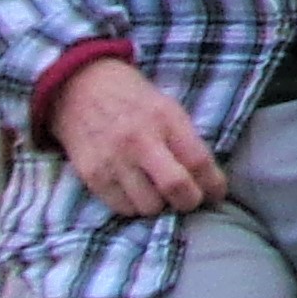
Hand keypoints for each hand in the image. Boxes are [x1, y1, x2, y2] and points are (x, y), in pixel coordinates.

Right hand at [45, 56, 223, 218]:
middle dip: (190, 201)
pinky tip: (135, 191)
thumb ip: (186, 140)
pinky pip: (122, 208)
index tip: (217, 193)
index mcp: (165, 118)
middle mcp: (140, 140)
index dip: (214, 184)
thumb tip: (208, 179)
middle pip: (176, 187)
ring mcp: (113, 159)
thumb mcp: (167, 107)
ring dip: (160, 205)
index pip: (198, 161)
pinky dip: (134, 206)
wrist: (80, 89)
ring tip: (158, 192)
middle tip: (190, 199)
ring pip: (149, 206)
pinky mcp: (92, 175)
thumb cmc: (132, 100)